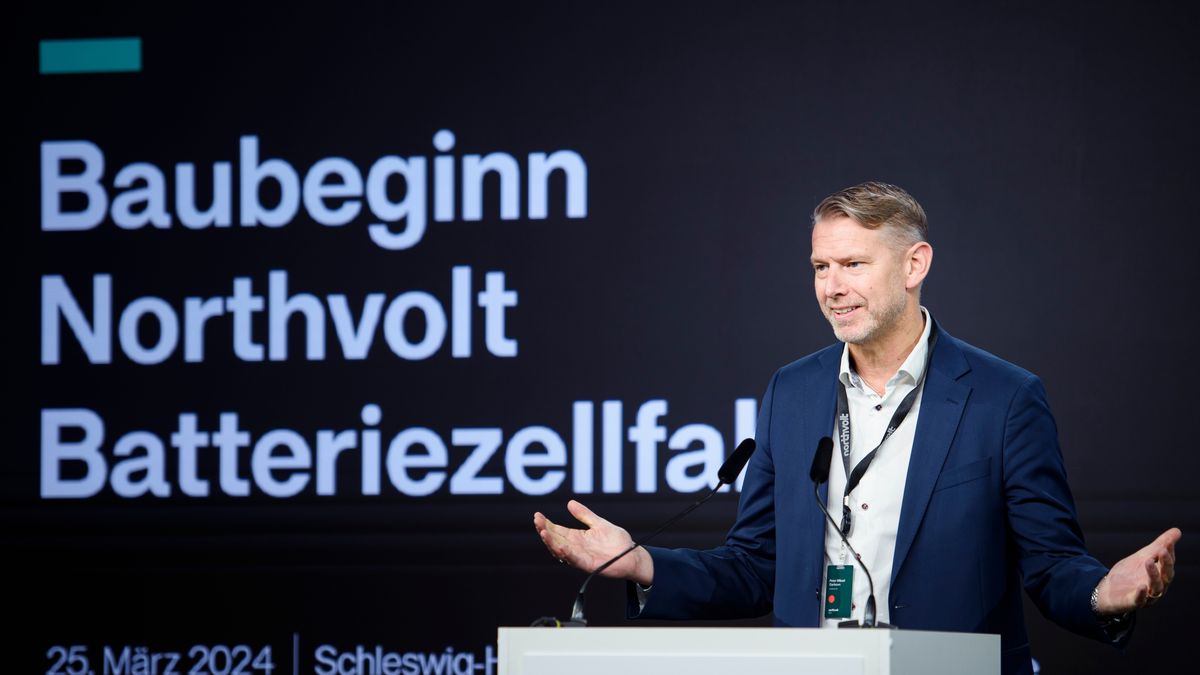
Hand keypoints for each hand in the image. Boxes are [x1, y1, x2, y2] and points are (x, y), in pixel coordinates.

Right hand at [533, 500, 654, 585]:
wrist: (632, 555)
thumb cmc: (617, 542)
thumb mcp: (598, 524)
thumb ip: (584, 515)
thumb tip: (570, 503)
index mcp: (577, 537)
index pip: (557, 530)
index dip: (546, 524)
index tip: (537, 515)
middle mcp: (576, 547)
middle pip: (555, 539)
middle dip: (545, 530)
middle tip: (537, 521)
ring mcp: (581, 556)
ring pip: (561, 550)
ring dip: (551, 542)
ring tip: (543, 532)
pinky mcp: (589, 564)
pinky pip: (575, 559)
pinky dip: (567, 554)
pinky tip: (560, 546)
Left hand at [1095, 527, 1180, 614]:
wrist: (1109, 589)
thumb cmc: (1131, 573)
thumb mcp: (1144, 556)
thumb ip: (1160, 545)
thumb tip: (1177, 531)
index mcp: (1161, 575)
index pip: (1168, 564)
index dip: (1169, 553)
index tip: (1167, 543)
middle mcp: (1158, 587)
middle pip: (1166, 576)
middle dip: (1165, 564)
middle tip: (1162, 551)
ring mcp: (1146, 596)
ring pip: (1155, 588)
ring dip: (1153, 575)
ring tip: (1148, 561)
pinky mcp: (1132, 602)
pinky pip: (1139, 600)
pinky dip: (1141, 594)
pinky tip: (1141, 586)